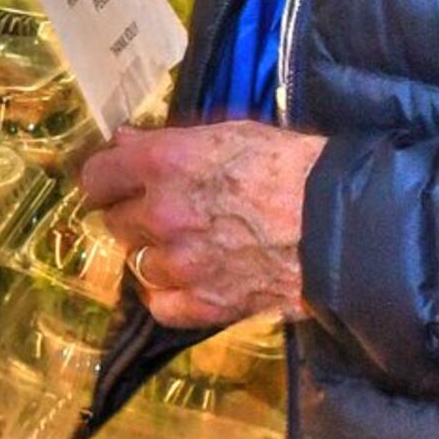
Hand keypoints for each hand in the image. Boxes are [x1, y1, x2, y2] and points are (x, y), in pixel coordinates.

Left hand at [74, 122, 323, 327]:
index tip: (113, 182)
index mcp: (165, 164)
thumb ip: (168, 141)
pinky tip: (185, 281)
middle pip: (115, 221)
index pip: (96, 177)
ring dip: (153, 254)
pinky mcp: (203, 304)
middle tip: (162, 212)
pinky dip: (167, 294)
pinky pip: (160, 304)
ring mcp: (180, 264)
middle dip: (132, 215)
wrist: (342, 224)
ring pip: (137, 262)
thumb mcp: (229, 134)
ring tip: (185, 246)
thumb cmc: (292, 167)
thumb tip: (124, 141)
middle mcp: (161, 214)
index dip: (104, 179)